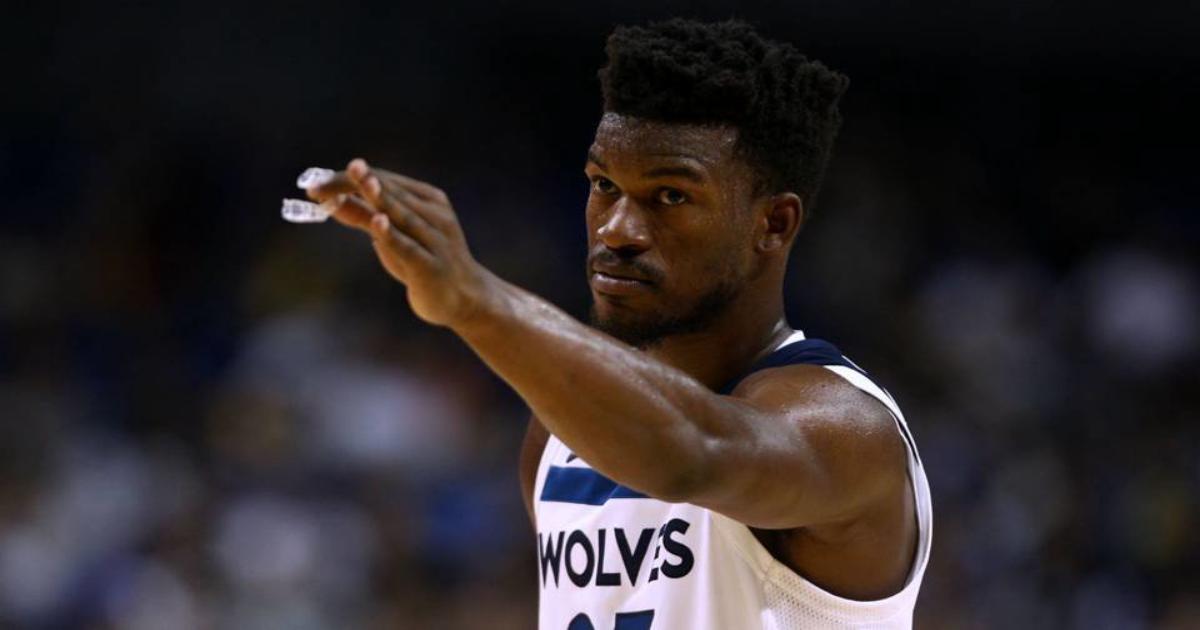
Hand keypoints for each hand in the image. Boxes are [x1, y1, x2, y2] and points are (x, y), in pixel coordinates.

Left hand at [306, 158, 497, 328]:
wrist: (463, 300)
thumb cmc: (424, 264)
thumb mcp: (391, 238)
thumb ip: (363, 217)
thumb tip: (329, 199)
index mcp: (427, 199)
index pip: (384, 180)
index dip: (349, 180)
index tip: (315, 183)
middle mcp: (434, 214)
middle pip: (390, 193)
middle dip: (355, 185)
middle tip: (322, 179)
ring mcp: (436, 239)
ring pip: (403, 214)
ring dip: (380, 198)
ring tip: (360, 180)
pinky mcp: (432, 266)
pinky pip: (410, 247)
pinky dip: (393, 234)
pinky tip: (379, 221)